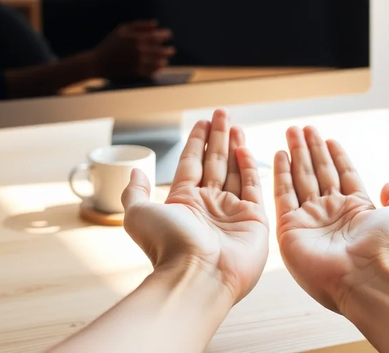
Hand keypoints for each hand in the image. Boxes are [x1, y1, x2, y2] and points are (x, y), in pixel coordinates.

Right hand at [92, 20, 174, 78]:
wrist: (97, 63)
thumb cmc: (110, 44)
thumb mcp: (122, 30)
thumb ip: (139, 25)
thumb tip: (155, 24)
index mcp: (136, 38)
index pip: (157, 36)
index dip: (165, 35)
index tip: (168, 35)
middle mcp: (139, 50)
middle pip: (160, 50)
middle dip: (168, 50)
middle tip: (172, 50)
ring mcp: (138, 62)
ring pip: (158, 62)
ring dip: (164, 60)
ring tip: (165, 60)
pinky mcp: (136, 72)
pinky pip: (151, 71)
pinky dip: (157, 70)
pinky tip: (159, 68)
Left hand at [122, 109, 268, 302]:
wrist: (198, 275)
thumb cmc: (167, 246)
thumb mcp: (139, 214)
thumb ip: (135, 191)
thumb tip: (135, 170)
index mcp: (183, 203)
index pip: (191, 164)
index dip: (196, 142)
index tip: (201, 122)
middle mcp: (208, 205)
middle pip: (214, 162)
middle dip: (217, 137)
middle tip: (221, 113)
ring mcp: (231, 212)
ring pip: (234, 171)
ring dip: (234, 146)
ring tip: (235, 124)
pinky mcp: (253, 219)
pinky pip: (252, 187)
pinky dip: (249, 166)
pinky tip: (244, 148)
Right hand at [274, 126, 388, 312]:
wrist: (367, 278)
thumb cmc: (388, 248)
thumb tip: (388, 184)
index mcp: (356, 209)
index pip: (342, 174)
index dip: (335, 155)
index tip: (328, 138)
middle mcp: (332, 213)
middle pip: (318, 172)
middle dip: (311, 149)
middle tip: (301, 128)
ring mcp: (310, 220)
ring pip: (300, 178)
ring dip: (296, 154)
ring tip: (291, 131)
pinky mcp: (290, 229)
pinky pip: (283, 195)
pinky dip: (280, 174)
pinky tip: (280, 155)